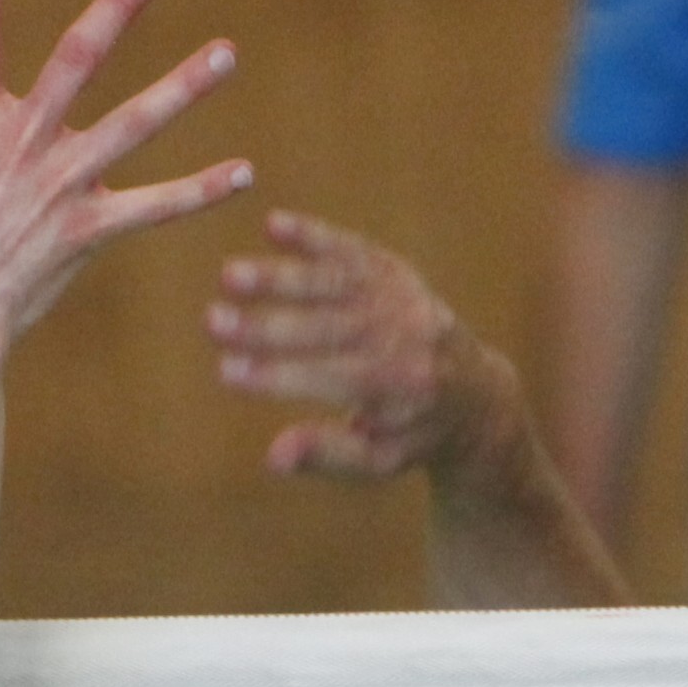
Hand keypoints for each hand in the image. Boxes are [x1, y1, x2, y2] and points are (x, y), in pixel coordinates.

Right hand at [0, 0, 247, 352]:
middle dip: (119, 9)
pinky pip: (154, 209)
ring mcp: (63, 187)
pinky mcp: (89, 232)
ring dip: (183, 89)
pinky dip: (199, 193)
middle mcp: (24, 143)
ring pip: (134, 126)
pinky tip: (244, 174)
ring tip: (226, 53)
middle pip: (79, 60)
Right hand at [208, 213, 497, 478]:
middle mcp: (406, 339)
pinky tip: (274, 224)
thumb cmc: (412, 435)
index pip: (329, 379)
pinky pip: (354, 252)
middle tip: (212, 321)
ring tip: (229, 275)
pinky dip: (316, 236)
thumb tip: (273, 458)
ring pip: (336, 284)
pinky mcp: (398, 275)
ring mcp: (404, 301)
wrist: (475, 397)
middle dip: (267, 325)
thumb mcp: (377, 462)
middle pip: (328, 328)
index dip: (276, 375)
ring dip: (281, 276)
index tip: (226, 370)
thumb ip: (327, 455)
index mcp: (400, 390)